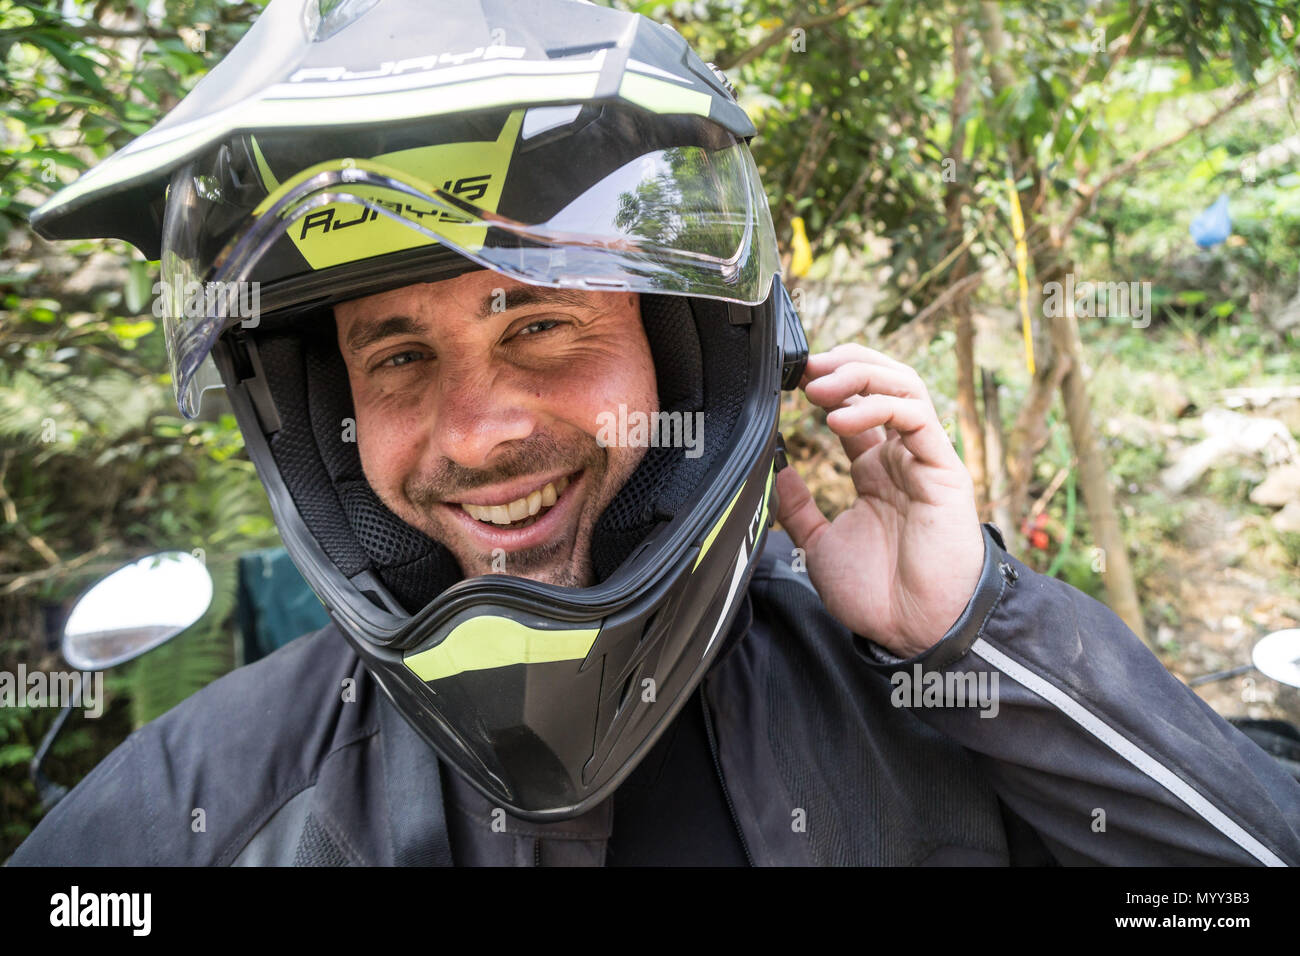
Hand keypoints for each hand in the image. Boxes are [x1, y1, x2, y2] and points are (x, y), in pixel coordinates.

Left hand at [774, 344, 984, 658]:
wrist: (915, 631)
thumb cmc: (877, 595)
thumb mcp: (819, 544)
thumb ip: (798, 507)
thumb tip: (776, 470)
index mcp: (874, 471)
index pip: (855, 406)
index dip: (826, 385)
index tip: (789, 380)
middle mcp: (900, 458)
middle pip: (881, 383)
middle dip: (842, 366)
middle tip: (803, 369)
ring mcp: (923, 459)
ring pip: (903, 387)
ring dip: (859, 376)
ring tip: (818, 386)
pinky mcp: (944, 468)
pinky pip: (916, 417)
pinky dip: (878, 406)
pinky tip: (841, 419)